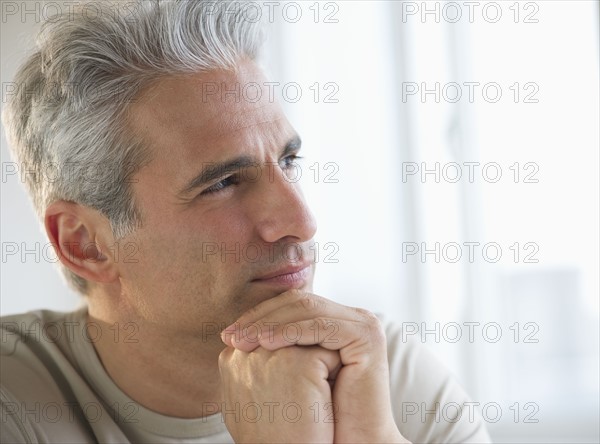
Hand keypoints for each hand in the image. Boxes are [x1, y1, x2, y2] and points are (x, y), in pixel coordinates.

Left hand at [221, 290, 409, 442]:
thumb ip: (271, 347)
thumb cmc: (318, 416)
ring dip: (271, 323)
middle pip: (299, 303)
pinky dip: (292, 331)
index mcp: (334, 320)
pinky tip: (266, 343)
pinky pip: (323, 326)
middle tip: (230, 336)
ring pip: (309, 311)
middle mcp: (351, 317)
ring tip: (243, 340)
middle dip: (261, 317)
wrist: (349, 441)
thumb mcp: (288, 372)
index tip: (227, 335)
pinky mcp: (368, 335)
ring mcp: (363, 323)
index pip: (291, 305)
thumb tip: (227, 336)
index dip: (258, 316)